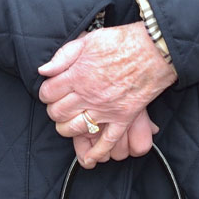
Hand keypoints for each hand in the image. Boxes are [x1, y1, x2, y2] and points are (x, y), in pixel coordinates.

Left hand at [37, 24, 175, 167]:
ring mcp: (105, 109)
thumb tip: (43, 70)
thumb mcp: (89, 40)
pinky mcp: (123, 117)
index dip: (46, 93)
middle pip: (58, 113)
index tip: (51, 91)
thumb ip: (64, 55)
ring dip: (67, 129)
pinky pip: (107, 141)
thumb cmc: (122, 41)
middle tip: (60, 106)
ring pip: (75, 129)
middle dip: (54, 111)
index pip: (48, 93)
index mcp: (78, 74)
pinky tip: (89, 158)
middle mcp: (88, 95)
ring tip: (69, 123)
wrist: (154, 50)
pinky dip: (96, 152)